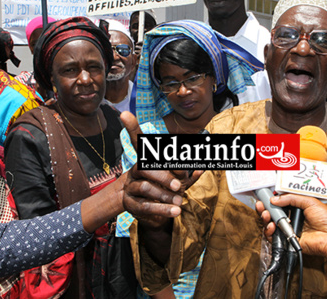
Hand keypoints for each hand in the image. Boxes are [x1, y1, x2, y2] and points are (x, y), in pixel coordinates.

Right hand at [120, 112, 202, 227]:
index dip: (131, 128)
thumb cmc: (165, 191)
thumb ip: (188, 175)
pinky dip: (162, 209)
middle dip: (164, 176)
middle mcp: (136, 171)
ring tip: (179, 202)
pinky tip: (175, 211)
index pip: (138, 143)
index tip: (125, 113)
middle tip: (179, 186)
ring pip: (145, 188)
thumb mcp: (178, 182)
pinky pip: (145, 206)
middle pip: (146, 168)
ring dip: (164, 195)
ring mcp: (131, 187)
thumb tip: (201, 167)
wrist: (148, 214)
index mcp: (147, 161)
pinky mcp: (130, 204)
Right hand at [256, 194, 326, 262]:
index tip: (264, 196)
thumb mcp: (309, 201)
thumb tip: (274, 198)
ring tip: (267, 215)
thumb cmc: (325, 218)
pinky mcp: (286, 241)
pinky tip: (272, 226)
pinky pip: (273, 237)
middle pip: (272, 213)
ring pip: (270, 224)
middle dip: (265, 209)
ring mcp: (287, 229)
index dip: (271, 200)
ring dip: (266, 219)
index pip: (279, 203)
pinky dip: (269, 231)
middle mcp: (290, 218)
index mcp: (296, 208)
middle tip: (261, 205)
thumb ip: (291, 198)